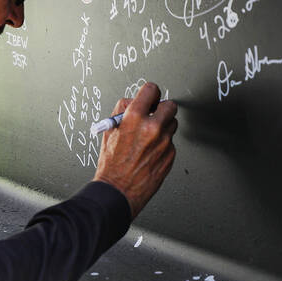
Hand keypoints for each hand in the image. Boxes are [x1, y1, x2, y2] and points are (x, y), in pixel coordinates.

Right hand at [92, 83, 177, 216]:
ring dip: (164, 126)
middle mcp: (153, 127)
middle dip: (161, 109)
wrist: (118, 190)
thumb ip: (122, 111)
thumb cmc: (111, 163)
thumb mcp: (109, 131)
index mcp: (134, 117)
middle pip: (169, 105)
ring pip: (172, 124)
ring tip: (149, 137)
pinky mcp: (171, 155)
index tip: (150, 97)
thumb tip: (134, 101)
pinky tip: (150, 153)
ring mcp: (164, 142)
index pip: (152, 90)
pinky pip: (171, 142)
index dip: (150, 93)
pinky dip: (163, 144)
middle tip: (154, 115)